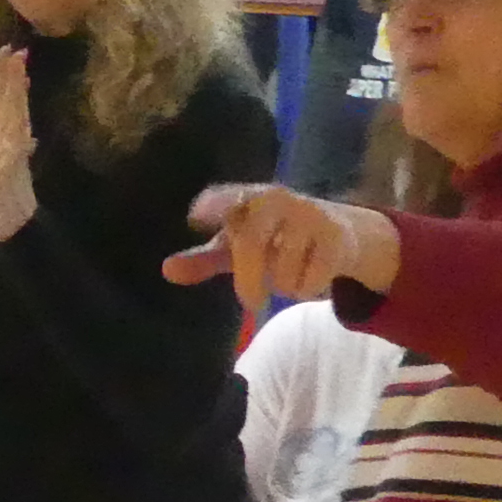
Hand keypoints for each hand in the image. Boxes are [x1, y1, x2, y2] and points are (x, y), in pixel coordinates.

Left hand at [165, 185, 401, 315]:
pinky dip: (306, 289)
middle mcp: (276, 199)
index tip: (195, 217)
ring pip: (283, 269)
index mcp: (246, 198)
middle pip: (252, 244)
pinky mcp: (336, 234)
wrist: (336, 231)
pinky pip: (311, 278)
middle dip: (248, 281)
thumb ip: (202, 260)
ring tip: (288, 274)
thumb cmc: (271, 237)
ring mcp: (309, 213)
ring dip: (282, 286)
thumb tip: (166, 271)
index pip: (227, 197)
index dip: (212, 204)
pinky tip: (312, 275)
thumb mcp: (235, 247)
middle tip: (251, 303)